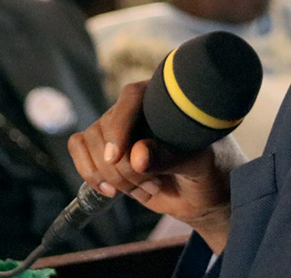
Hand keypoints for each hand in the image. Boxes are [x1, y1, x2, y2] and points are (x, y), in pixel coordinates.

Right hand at [68, 81, 243, 252]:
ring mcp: (119, 128)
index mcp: (165, 97)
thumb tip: (137, 155)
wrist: (206, 194)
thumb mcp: (198, 164)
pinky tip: (111, 190)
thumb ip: (170, 157)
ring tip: (146, 188)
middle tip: (155, 185)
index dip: (120, 125)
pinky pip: (79, 150)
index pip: (132, 97)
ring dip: (112, 175)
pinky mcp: (106, 149)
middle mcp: (138, 108)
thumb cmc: (211, 169)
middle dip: (123, 167)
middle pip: (106, 127)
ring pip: (90, 142)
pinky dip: (89, 173)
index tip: (116, 157)